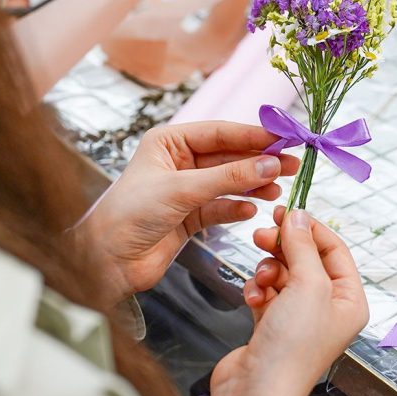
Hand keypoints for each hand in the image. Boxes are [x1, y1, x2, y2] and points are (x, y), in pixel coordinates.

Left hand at [80, 122, 298, 305]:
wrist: (105, 263)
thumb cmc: (129, 214)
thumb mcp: (182, 189)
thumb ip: (228, 177)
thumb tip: (270, 164)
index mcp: (170, 142)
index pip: (220, 132)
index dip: (253, 135)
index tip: (283, 138)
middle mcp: (180, 162)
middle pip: (229, 157)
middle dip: (259, 161)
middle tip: (291, 164)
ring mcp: (187, 189)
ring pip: (229, 182)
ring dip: (253, 185)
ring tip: (278, 189)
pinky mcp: (191, 216)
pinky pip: (222, 207)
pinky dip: (238, 208)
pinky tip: (252, 211)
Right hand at [210, 206, 368, 395]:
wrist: (256, 391)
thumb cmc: (292, 350)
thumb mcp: (308, 285)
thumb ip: (304, 246)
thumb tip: (299, 218)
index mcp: (349, 301)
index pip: (335, 250)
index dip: (311, 229)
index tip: (289, 212)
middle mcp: (327, 309)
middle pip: (306, 259)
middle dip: (284, 247)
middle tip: (265, 234)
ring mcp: (299, 317)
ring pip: (283, 273)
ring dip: (268, 269)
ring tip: (261, 277)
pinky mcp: (273, 324)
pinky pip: (266, 291)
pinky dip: (257, 289)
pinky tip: (254, 298)